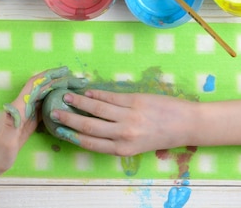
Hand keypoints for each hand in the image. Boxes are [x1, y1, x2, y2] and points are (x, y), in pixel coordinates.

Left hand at [0, 67, 86, 172]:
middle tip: (76, 80)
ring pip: (43, 96)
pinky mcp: (28, 122)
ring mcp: (26, 114)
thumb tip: (12, 107)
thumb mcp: (5, 140)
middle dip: (58, 80)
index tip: (64, 71)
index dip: (48, 76)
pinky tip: (64, 103)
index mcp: (18, 107)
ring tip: (74, 88)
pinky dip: (54, 102)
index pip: (34, 85)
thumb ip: (10, 124)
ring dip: (57, 89)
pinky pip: (43, 108)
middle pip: (41, 88)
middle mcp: (22, 107)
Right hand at [51, 89, 196, 156]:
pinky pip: (110, 97)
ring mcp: (129, 116)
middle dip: (69, 119)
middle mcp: (124, 134)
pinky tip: (87, 91)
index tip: (60, 130)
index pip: (91, 143)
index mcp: (124, 149)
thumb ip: (118, 140)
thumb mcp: (138, 146)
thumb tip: (95, 130)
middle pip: (89, 126)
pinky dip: (97, 94)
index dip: (73, 136)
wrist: (186, 124)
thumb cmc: (163, 136)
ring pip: (97, 108)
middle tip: (54, 112)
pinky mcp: (135, 100)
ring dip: (79, 102)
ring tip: (66, 97)